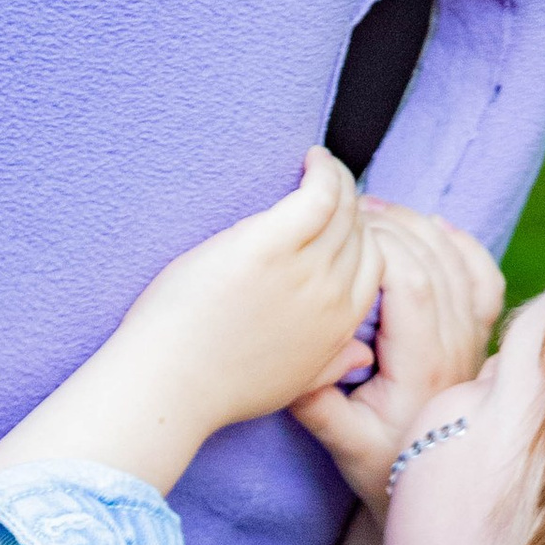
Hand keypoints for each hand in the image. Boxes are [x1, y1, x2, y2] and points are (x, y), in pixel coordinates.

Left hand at [0, 149, 380, 500]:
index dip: (361, 237)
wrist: (171, 385)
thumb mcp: (292, 384)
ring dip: (338, 179)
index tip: (339, 222)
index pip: (374, 265)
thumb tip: (361, 354)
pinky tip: (312, 158)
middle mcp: (331, 297)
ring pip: (344, 208)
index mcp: (340, 329)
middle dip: (351, 205)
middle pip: (360, 232)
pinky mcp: (271, 246)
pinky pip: (319, 195)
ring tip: (319, 165)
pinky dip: (324, 171)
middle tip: (327, 187)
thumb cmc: (218, 386)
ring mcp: (304, 270)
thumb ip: (331, 364)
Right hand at [292, 206, 504, 512]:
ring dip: (419, 226)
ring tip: (373, 211)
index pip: (414, 284)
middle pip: (436, 261)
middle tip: (348, 211)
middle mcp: (458, 347)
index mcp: (424, 367)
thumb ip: (319, 405)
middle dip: (392, 226)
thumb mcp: (343, 444)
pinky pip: (484, 276)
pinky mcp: (478, 336)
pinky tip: (430, 226)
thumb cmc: (381, 468)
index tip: (342, 232)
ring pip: (459, 261)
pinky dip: (461, 243)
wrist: (430, 490)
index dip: (381, 247)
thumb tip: (298, 362)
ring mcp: (474, 339)